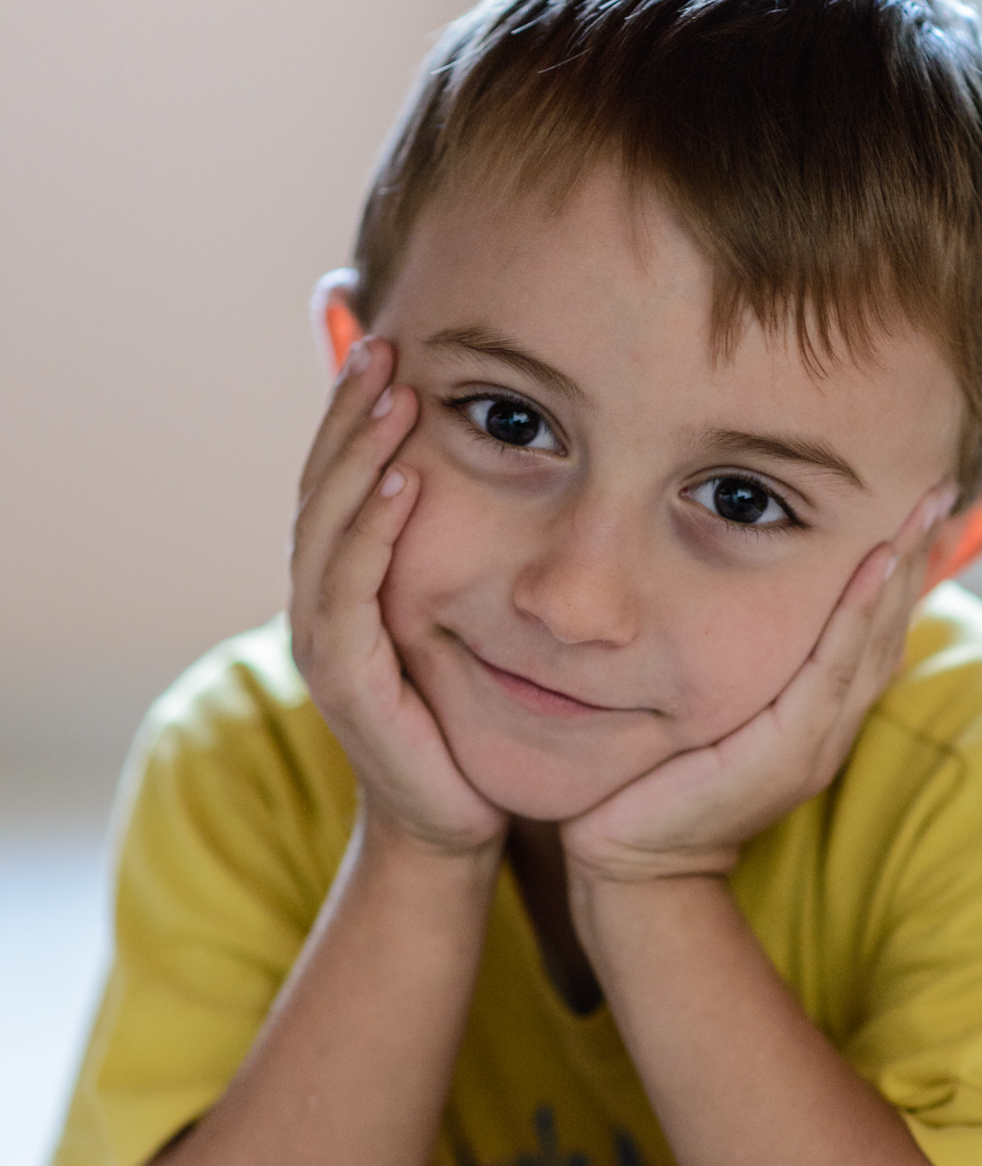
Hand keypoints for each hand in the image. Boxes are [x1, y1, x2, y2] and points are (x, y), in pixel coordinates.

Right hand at [289, 337, 506, 857]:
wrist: (453, 821)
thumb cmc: (462, 722)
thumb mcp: (457, 625)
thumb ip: (450, 561)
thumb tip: (479, 481)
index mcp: (341, 587)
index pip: (335, 482)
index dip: (352, 414)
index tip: (386, 346)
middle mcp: (319, 606)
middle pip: (320, 488)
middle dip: (347, 413)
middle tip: (381, 343)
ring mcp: (324, 643)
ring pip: (325, 529)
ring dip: (357, 456)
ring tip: (394, 396)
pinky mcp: (347, 680)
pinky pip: (350, 590)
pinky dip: (371, 531)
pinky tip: (400, 482)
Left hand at [562, 480, 957, 886]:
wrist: (630, 866)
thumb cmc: (654, 786)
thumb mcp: (704, 715)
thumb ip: (730, 672)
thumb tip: (718, 606)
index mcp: (815, 721)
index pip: (871, 635)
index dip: (898, 573)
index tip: (916, 509)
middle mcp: (827, 731)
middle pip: (888, 631)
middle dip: (915, 557)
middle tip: (940, 487)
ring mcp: (813, 745)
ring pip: (872, 643)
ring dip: (899, 573)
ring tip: (920, 511)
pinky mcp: (785, 754)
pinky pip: (832, 670)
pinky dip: (857, 615)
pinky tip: (872, 565)